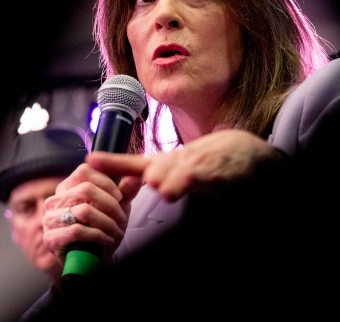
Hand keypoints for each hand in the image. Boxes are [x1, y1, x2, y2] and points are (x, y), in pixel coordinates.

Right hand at [41, 162, 139, 261]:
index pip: (84, 171)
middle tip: (122, 218)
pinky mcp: (50, 239)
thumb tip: (136, 177)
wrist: (90, 262)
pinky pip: (77, 231)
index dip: (105, 182)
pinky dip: (98, 236)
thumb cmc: (100, 231)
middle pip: (85, 189)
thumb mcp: (115, 209)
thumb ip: (125, 193)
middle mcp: (54, 200)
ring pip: (84, 211)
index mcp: (67, 188)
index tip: (119, 196)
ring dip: (107, 223)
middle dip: (110, 205)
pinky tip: (107, 240)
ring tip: (117, 231)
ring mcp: (50, 219)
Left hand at [87, 129, 282, 201]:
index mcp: (169, 163)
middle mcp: (182, 162)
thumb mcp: (180, 165)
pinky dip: (206, 176)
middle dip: (157, 177)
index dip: (113, 162)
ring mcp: (203, 166)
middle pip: (162, 171)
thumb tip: (133, 179)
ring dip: (176, 180)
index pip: (136, 163)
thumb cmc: (212, 159)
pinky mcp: (223, 171)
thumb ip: (157, 172)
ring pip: (185, 173)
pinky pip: (212, 175)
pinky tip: (201, 178)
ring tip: (168, 187)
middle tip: (153, 183)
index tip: (91, 160)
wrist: (248, 152)